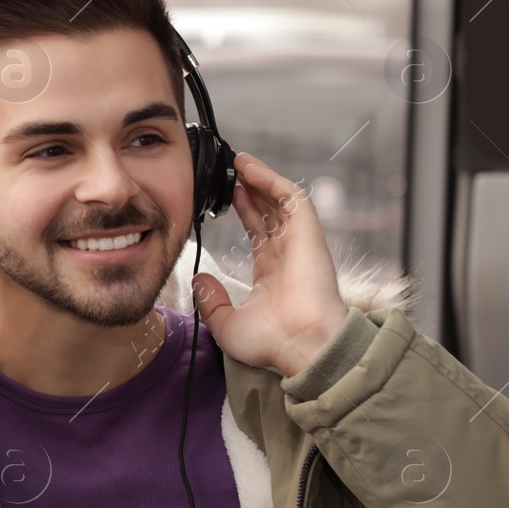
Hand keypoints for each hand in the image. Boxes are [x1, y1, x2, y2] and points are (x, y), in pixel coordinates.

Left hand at [192, 153, 348, 377]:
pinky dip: (272, 180)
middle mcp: (287, 254)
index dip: (244, 211)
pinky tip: (250, 168)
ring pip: (280, 200)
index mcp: (272, 273)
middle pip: (269, 211)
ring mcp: (299, 242)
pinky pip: (292, 198)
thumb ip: (212, 302)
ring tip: (239, 162)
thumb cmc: (273, 343)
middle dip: (250, 190)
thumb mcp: (227, 324)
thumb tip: (199, 281)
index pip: (258, 232)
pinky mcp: (309, 233)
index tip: (226, 197)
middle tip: (230, 172)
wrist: (302, 346)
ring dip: (260, 179)